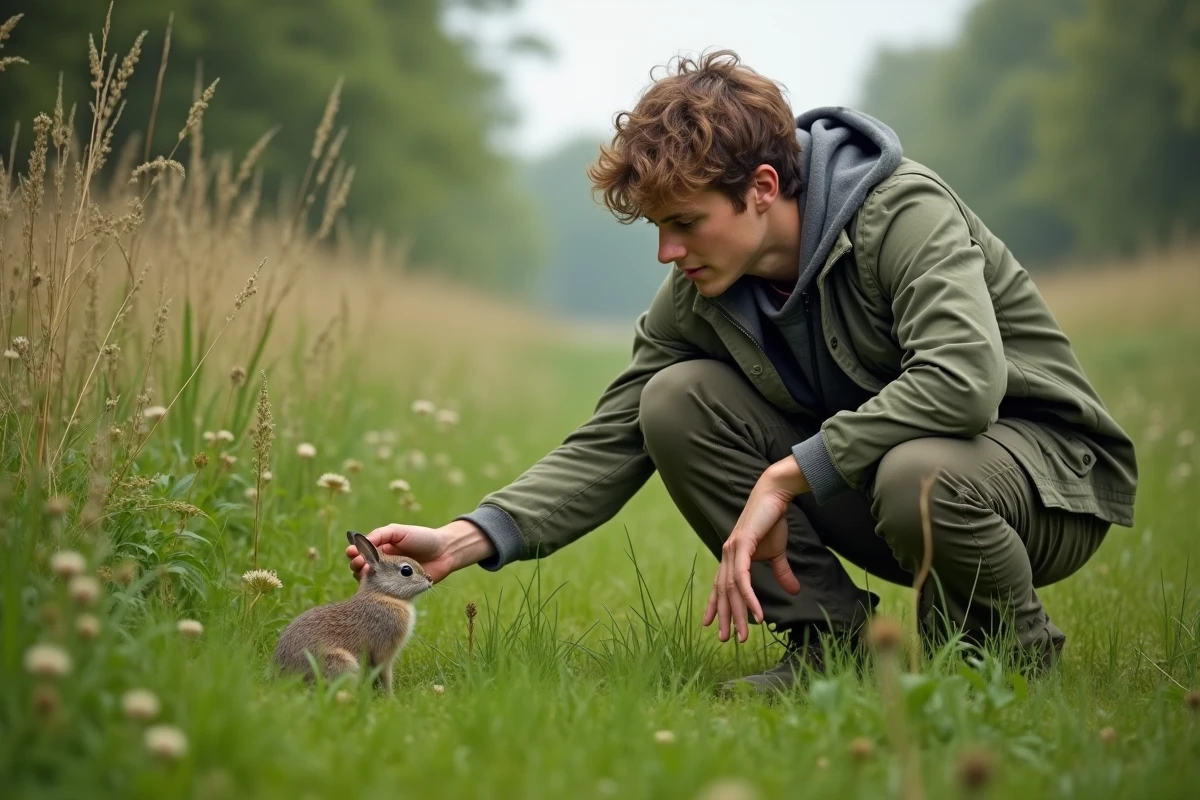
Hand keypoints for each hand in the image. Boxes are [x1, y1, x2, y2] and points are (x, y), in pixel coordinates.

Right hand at [346, 523, 454, 582]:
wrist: (446, 552)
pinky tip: (374, 585)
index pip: (362, 552)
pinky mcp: (399, 591)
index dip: (355, 552)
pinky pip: (383, 593)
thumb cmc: (423, 538)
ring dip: (363, 578)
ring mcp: (391, 578)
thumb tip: (362, 541)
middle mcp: (384, 565)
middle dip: (357, 565)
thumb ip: (382, 534)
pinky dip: (376, 590)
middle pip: (362, 567)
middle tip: (358, 564)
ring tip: (366, 573)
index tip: (351, 552)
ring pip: (369, 581)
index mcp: (382, 550)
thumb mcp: (400, 531)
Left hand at [702, 456, 808, 642]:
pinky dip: (748, 597)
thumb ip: (782, 572)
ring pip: (731, 589)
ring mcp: (732, 550)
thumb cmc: (773, 521)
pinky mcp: (742, 545)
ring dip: (738, 613)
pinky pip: (742, 578)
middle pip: (723, 592)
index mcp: (732, 557)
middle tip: (726, 639)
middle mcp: (727, 555)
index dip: (714, 605)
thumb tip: (794, 592)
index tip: (711, 625)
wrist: (775, 495)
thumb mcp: (778, 553)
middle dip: (725, 617)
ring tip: (743, 634)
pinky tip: (755, 612)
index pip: (720, 586)